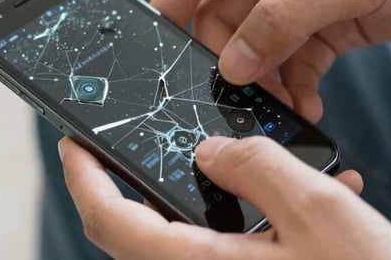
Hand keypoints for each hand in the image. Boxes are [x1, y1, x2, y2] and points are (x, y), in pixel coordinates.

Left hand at [59, 136, 390, 259]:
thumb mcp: (319, 213)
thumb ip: (258, 167)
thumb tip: (212, 151)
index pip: (108, 218)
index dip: (81, 175)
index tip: (72, 141)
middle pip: (136, 229)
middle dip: (132, 181)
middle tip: (140, 142)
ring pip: (184, 239)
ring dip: (202, 197)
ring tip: (236, 161)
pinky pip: (225, 254)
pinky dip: (246, 222)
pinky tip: (295, 201)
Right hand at [151, 0, 390, 121]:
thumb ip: (284, 20)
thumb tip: (232, 65)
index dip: (169, 7)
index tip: (155, 51)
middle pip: (222, 16)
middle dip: (224, 58)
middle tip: (233, 96)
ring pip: (255, 44)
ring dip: (260, 78)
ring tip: (276, 106)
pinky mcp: (330, 23)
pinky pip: (292, 59)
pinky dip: (292, 84)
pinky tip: (306, 103)